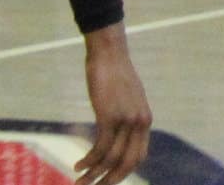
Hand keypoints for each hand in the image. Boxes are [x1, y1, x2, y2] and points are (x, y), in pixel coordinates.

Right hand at [75, 26, 151, 184]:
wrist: (109, 53)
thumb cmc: (115, 74)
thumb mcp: (128, 99)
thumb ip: (127, 118)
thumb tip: (119, 136)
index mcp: (145, 120)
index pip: (139, 157)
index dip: (123, 172)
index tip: (108, 180)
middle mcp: (139, 122)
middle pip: (127, 163)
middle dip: (109, 181)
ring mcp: (125, 120)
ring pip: (110, 159)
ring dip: (93, 174)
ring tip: (79, 182)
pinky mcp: (109, 116)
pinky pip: (100, 148)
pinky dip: (88, 160)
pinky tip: (78, 165)